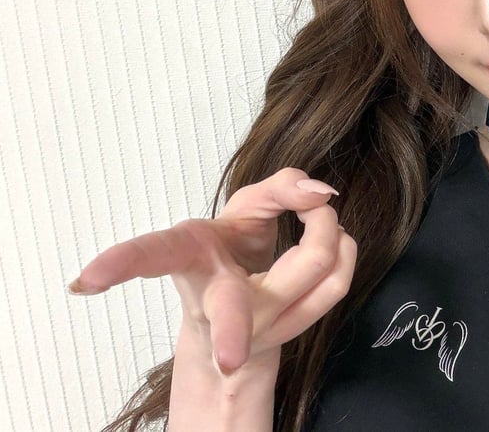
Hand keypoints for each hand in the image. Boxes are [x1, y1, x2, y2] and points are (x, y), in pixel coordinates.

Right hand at [68, 168, 356, 373]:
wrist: (238, 312)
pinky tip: (337, 236)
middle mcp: (215, 298)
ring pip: (313, 279)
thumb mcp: (247, 207)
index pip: (152, 253)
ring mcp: (252, 325)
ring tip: (319, 211)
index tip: (85, 281)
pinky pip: (336, 285)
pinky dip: (345, 250)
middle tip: (229, 360)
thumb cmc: (233, 249)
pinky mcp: (287, 331)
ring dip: (329, 233)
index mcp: (189, 257)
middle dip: (230, 332)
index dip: (120, 263)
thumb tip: (320, 192)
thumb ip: (280, 186)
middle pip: (228, 310)